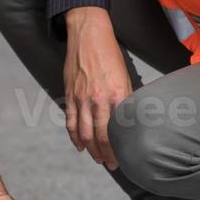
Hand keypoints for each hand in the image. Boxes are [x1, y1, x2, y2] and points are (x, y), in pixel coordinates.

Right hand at [63, 7, 131, 169]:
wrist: (88, 34)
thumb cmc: (109, 53)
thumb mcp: (125, 76)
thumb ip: (126, 99)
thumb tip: (129, 118)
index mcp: (116, 95)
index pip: (118, 131)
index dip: (119, 149)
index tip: (123, 158)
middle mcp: (98, 99)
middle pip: (100, 136)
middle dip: (105, 154)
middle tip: (110, 164)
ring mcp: (81, 98)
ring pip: (84, 133)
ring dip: (90, 149)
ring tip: (97, 158)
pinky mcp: (70, 94)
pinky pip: (70, 121)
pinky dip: (74, 137)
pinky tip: (80, 145)